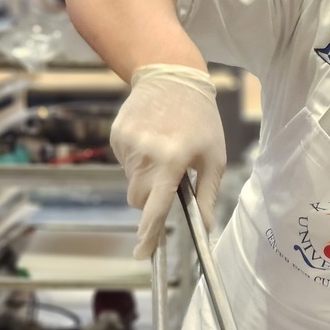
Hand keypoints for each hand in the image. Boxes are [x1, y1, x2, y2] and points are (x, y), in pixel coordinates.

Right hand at [110, 63, 225, 257]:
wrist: (172, 76)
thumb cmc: (201, 120)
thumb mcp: (214, 158)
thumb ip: (207, 195)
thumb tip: (205, 228)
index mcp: (171, 161)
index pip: (155, 207)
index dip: (149, 233)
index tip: (143, 253)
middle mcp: (145, 154)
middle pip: (138, 200)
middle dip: (152, 200)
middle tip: (171, 179)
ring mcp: (127, 145)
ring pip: (131, 183)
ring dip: (146, 178)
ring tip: (164, 150)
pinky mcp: (116, 136)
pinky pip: (125, 164)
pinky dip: (138, 161)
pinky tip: (152, 139)